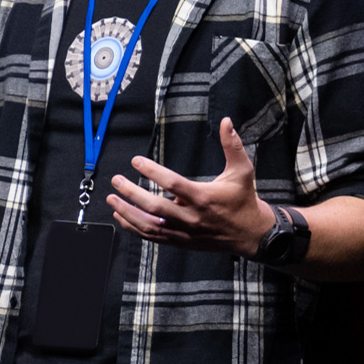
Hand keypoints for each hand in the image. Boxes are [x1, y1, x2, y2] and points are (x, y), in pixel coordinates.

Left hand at [106, 117, 276, 255]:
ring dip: (128, 213)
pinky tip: (122, 217)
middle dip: (132, 194)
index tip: (136, 161)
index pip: (172, 184)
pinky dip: (134, 228)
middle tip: (116, 181)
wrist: (251, 234)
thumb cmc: (244, 200)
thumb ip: (232, 145)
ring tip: (112, 199)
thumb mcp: (242, 171)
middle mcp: (191, 217)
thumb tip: (227, 122)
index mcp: (204, 198)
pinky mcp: (181, 242)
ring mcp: (184, 232)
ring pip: (150, 226)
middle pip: (155, 207)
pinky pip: (153, 237)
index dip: (152, 172)